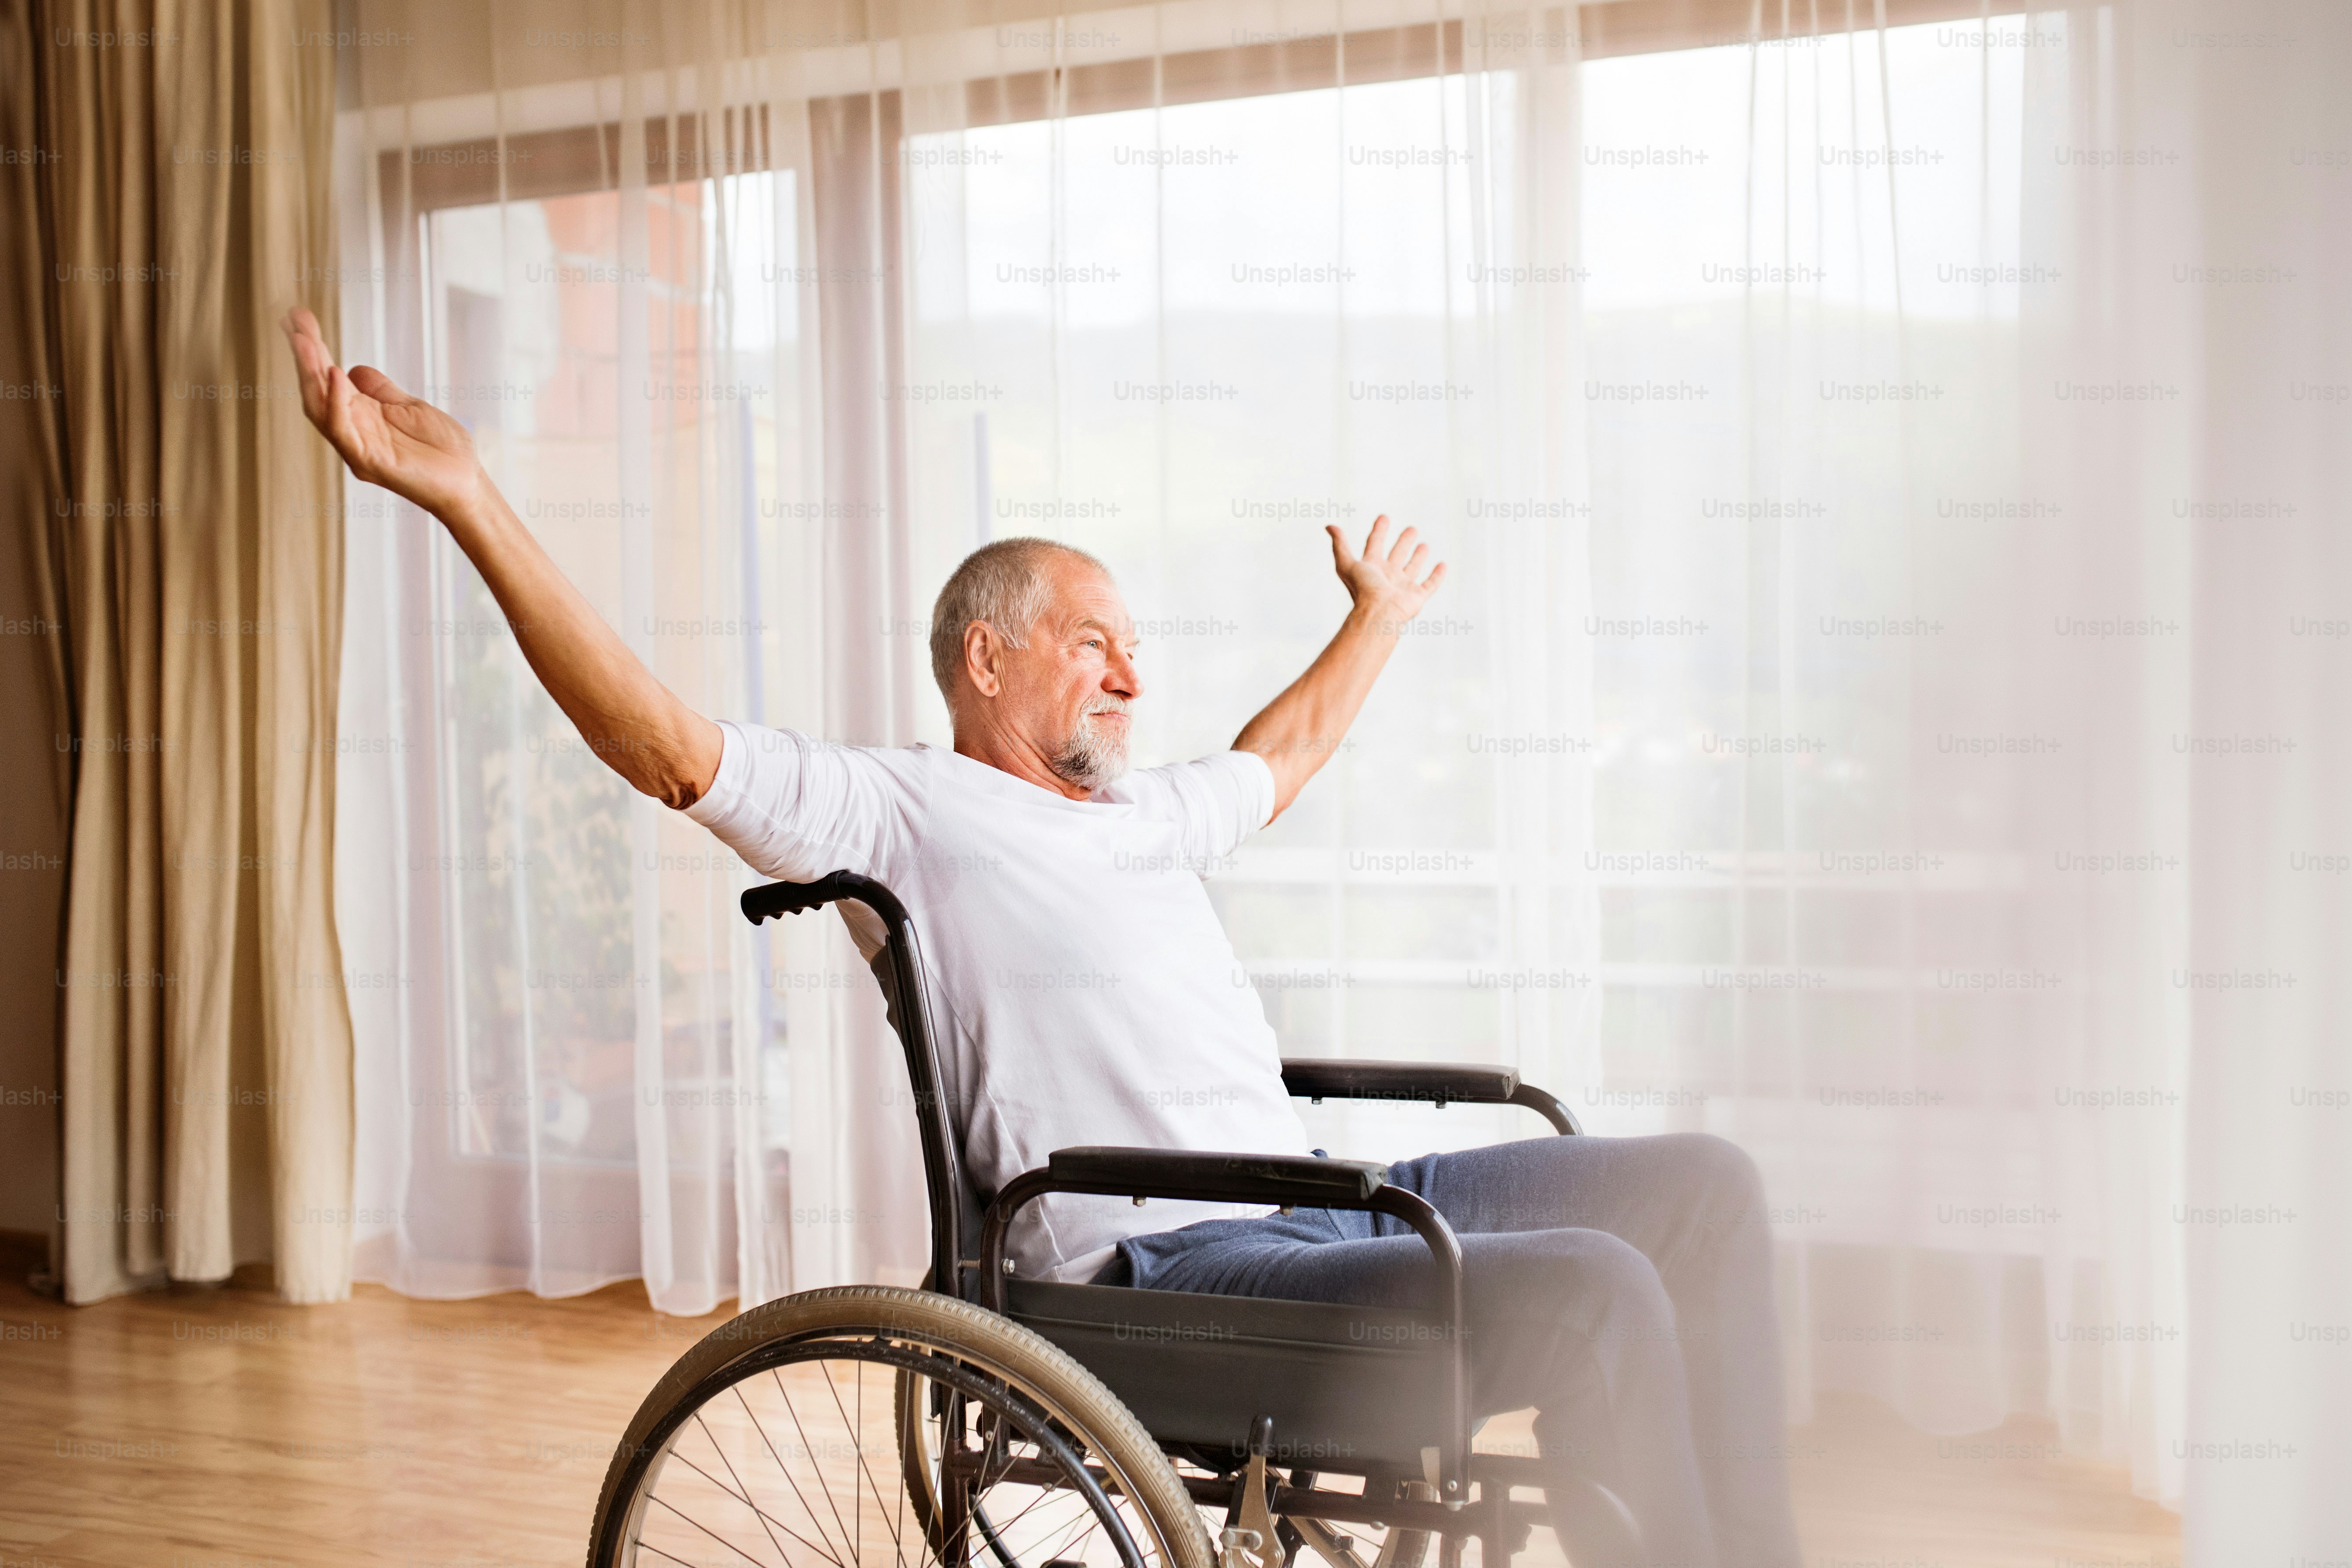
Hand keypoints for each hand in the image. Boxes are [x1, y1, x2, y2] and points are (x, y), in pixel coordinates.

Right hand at [282, 307, 484, 519]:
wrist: (468, 483)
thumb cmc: (441, 451)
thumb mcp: (410, 408)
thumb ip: (381, 390)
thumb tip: (353, 368)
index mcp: (361, 416)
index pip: (328, 378)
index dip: (313, 349)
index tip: (300, 319)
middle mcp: (352, 431)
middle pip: (316, 389)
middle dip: (304, 354)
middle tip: (292, 320)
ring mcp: (357, 447)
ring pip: (321, 407)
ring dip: (310, 373)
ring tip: (303, 340)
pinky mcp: (368, 461)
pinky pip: (343, 429)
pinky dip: (336, 401)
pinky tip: (335, 373)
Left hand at [1326, 515, 1445, 625]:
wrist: (1379, 613)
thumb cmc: (1363, 590)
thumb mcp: (1347, 564)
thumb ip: (1339, 545)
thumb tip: (1328, 526)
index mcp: (1372, 568)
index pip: (1375, 544)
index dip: (1378, 531)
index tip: (1383, 517)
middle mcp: (1387, 576)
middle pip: (1396, 555)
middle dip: (1403, 542)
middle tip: (1411, 529)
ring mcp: (1403, 587)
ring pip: (1412, 568)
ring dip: (1418, 556)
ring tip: (1424, 545)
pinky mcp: (1417, 597)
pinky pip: (1430, 585)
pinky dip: (1437, 576)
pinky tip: (1442, 565)